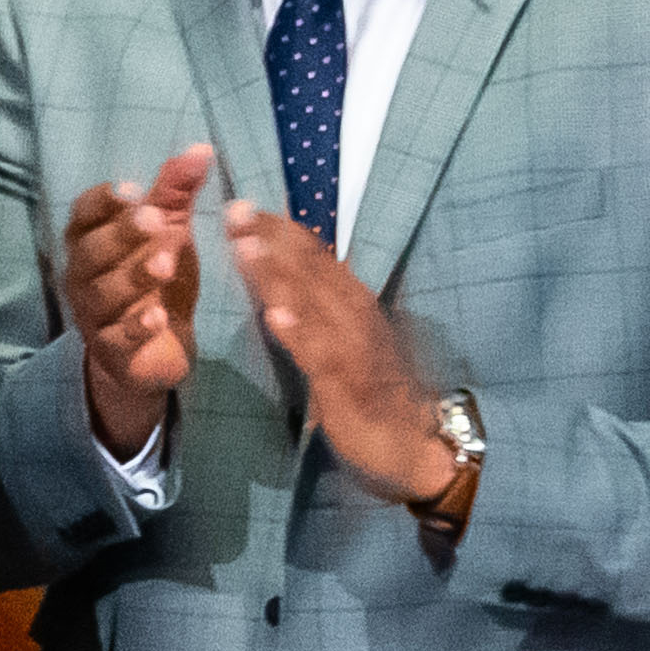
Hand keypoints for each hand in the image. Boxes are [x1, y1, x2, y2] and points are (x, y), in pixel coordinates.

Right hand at [63, 142, 214, 453]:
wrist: (155, 352)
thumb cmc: (156, 283)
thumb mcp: (168, 234)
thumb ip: (177, 194)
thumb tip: (201, 149)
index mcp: (93, 241)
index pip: (83, 216)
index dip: (102, 202)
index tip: (132, 188)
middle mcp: (85, 277)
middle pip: (92, 251)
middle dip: (123, 234)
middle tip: (157, 219)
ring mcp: (95, 315)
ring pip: (104, 293)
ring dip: (134, 277)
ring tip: (166, 264)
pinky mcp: (113, 351)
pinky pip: (117, 338)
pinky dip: (135, 327)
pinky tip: (157, 317)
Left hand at [220, 201, 456, 504]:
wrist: (414, 444)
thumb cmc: (373, 391)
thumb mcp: (343, 343)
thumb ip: (319, 312)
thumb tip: (286, 283)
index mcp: (351, 305)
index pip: (314, 258)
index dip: (280, 231)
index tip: (244, 206)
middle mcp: (355, 317)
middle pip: (311, 269)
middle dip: (272, 238)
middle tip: (235, 208)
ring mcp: (354, 348)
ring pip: (313, 303)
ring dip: (279, 274)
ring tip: (244, 246)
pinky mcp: (349, 385)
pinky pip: (322, 355)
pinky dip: (300, 333)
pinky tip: (274, 315)